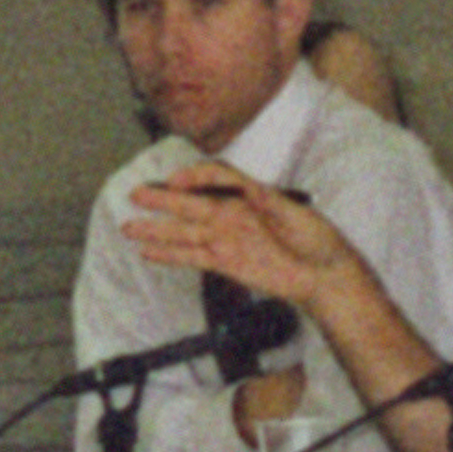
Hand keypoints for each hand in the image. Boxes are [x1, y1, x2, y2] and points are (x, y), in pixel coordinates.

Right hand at [116, 164, 356, 316]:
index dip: (196, 177)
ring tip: (128, 227)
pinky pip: (192, 256)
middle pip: (192, 204)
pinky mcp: (226, 263)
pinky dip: (170, 255)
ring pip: (185, 232)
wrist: (324, 274)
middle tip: (135, 194)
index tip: (178, 180)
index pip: (217, 178)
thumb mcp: (297, 213)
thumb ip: (270, 201)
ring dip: (157, 230)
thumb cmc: (317, 239)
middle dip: (163, 200)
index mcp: (250, 196)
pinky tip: (148, 252)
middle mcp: (234, 215)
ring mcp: (227, 239)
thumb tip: (249, 188)